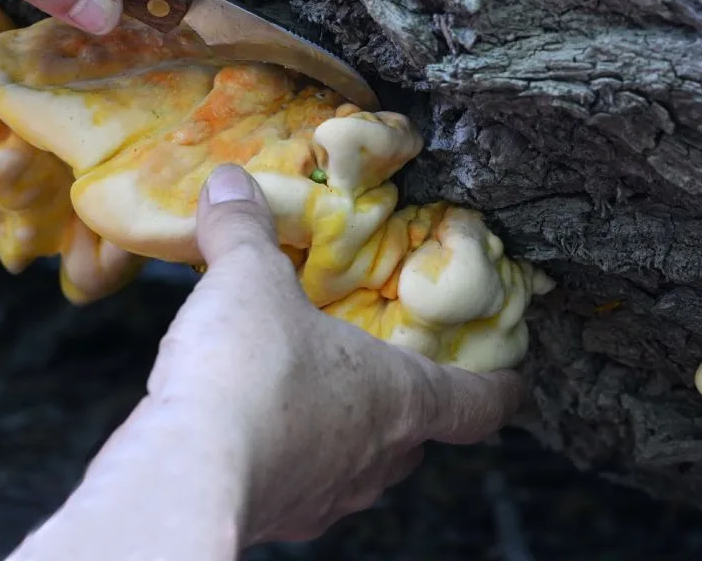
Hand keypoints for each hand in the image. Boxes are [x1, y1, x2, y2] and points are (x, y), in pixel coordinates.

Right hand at [6, 166, 523, 558]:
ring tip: (306, 394)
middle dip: (402, 403)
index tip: (514, 377)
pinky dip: (287, 456)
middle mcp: (377, 457)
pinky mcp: (278, 518)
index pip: (478, 402)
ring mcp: (328, 497)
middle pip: (415, 438)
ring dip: (341, 432)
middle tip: (381, 369)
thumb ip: (243, 227)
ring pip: (356, 466)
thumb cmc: (249, 371)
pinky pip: (299, 485)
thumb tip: (229, 183)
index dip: (500, 386)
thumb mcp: (248, 277)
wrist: (187, 473)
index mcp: (400, 394)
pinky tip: (250, 429)